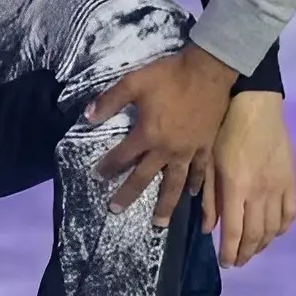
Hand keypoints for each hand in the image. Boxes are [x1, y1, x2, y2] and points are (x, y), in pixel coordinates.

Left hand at [89, 43, 239, 223]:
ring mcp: (189, 151)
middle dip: (128, 194)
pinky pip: (201, 173)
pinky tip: (192, 196)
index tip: (97, 178)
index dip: (108, 167)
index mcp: (148, 134)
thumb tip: (87, 117)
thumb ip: (109, 100)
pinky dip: (196, 186)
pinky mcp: (206, 148)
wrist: (208, 71)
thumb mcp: (133, 82)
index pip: (122, 156)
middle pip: (145, 177)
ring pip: (175, 184)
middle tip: (116, 210)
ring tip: (159, 224)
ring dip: (166, 205)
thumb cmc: (169, 76)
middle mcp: (167, 150)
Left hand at [200, 91, 295, 267]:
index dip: (230, 252)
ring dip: (263, 245)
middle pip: (256, 235)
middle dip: (245, 254)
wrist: (256, 107)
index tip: (225, 263)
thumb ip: (210, 198)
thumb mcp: (209, 162)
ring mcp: (279, 188)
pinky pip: (291, 214)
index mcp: (236, 187)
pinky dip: (282, 229)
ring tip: (252, 251)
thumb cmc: (225, 130)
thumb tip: (208, 229)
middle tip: (237, 262)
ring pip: (274, 229)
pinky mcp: (292, 181)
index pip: (235, 231)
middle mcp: (260, 192)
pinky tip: (273, 233)